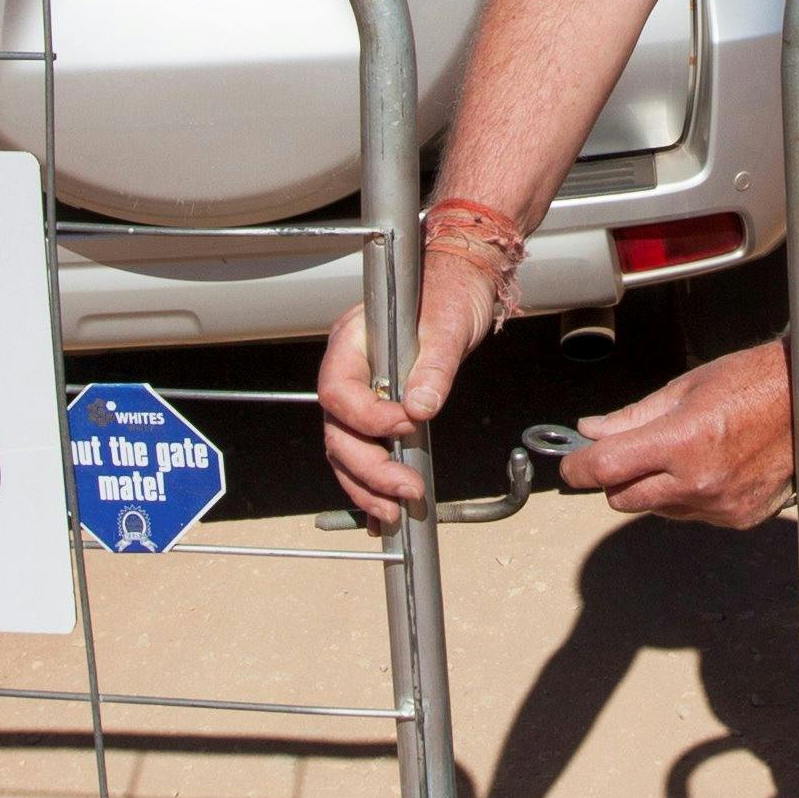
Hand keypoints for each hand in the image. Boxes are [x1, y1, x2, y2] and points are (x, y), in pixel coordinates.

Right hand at [313, 249, 505, 532]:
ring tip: (395, 512)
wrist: (461, 285)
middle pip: (337, 431)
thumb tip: (420, 409)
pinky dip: (370, 484)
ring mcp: (359, 393)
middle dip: (368, 468)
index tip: (407, 427)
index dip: (367, 418)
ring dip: (367, 485)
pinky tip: (384, 511)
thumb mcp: (448, 327)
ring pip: (345, 449)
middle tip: (405, 490)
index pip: (338, 391)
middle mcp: (348, 371)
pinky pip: (362, 452)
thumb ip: (433, 368)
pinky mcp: (376, 411)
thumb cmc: (449, 294)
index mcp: (352, 342)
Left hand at [559, 338, 798, 528]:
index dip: (578, 468)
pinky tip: (712, 468)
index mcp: (682, 441)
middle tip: (631, 453)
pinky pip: (692, 516)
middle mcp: (699, 481)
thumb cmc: (751, 383)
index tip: (570, 465)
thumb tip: (591, 432)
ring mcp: (720, 505)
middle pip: (622, 498)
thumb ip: (632, 418)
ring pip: (656, 510)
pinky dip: (689, 498)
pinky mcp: (738, 518)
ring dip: (654, 489)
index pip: (606, 468)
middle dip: (616, 478)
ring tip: (686, 454)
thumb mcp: (685, 389)